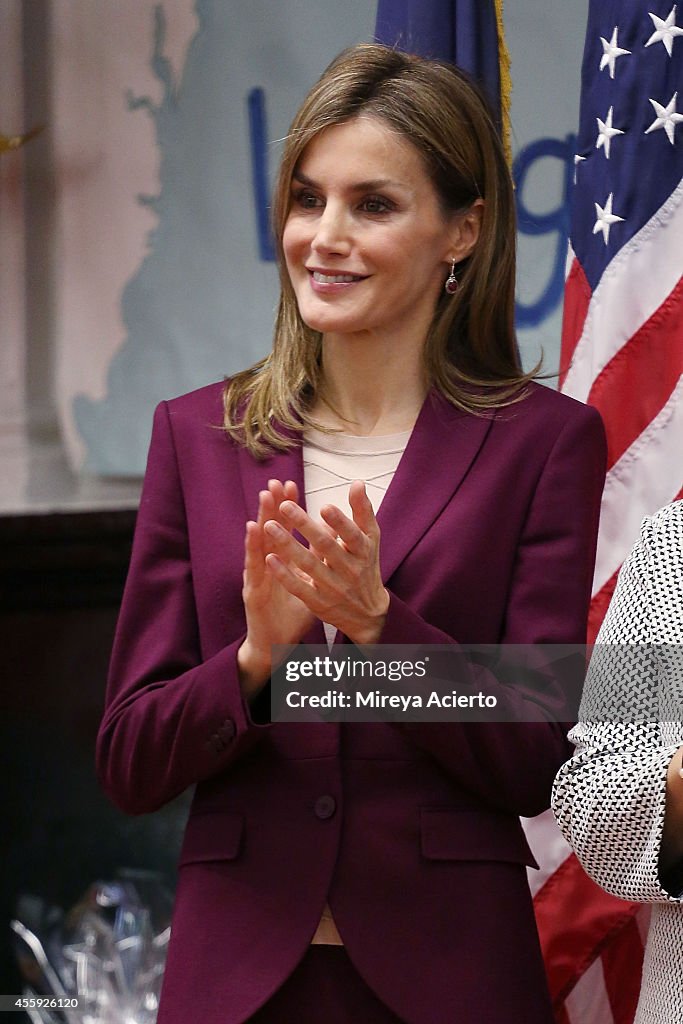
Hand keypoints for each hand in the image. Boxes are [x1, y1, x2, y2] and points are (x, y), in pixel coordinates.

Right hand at [237, 479, 315, 698]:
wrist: (273, 646)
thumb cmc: (290, 615)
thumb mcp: (309, 585)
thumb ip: (318, 563)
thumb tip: (333, 542)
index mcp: (281, 562)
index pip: (285, 530)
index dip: (288, 508)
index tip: (293, 486)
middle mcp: (266, 565)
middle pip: (270, 529)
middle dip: (273, 506)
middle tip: (276, 482)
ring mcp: (257, 576)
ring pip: (258, 542)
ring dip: (261, 517)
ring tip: (264, 497)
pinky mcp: (252, 591)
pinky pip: (253, 567)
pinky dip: (253, 547)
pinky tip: (252, 529)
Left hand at [263, 480, 389, 645]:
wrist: (368, 614)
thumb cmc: (366, 566)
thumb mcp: (370, 540)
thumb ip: (362, 511)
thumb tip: (357, 483)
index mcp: (363, 551)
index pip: (352, 535)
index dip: (339, 522)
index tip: (324, 506)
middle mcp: (350, 570)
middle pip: (326, 547)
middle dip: (305, 526)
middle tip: (284, 506)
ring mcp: (334, 588)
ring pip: (309, 565)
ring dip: (288, 545)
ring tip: (268, 526)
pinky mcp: (319, 603)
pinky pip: (299, 587)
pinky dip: (284, 574)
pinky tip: (269, 558)